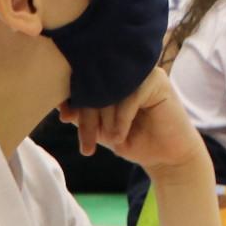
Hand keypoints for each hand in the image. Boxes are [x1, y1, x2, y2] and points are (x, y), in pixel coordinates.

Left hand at [65, 70, 208, 180]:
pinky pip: (130, 96)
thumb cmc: (133, 139)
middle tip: (87, 143)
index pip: (85, 78)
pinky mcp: (158, 81)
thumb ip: (82, 115)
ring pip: (112, 89)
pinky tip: (121, 136)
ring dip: (106, 120)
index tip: (66, 117)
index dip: (73, 97)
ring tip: (111, 139)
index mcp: (111, 74)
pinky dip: (122, 119)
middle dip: (88, 116)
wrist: (165, 156)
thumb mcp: (100, 128)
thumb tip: (60, 104)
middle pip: (96, 84)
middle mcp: (126, 69)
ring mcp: (142, 73)